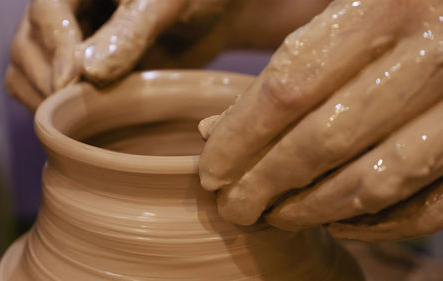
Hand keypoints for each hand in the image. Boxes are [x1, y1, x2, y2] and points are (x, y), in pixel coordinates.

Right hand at [5, 0, 331, 110]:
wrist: (211, 16)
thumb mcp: (164, 5)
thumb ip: (129, 33)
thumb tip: (87, 72)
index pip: (46, 11)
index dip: (55, 48)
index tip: (70, 84)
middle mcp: (64, 12)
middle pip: (26, 46)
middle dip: (48, 81)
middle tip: (78, 111)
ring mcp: (66, 43)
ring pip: (26, 72)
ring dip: (45, 101)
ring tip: (79, 119)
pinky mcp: (77, 71)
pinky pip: (45, 91)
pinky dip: (55, 111)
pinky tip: (80, 123)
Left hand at [199, 0, 442, 240]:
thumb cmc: (400, 9)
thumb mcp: (348, 11)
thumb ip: (288, 66)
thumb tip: (216, 130)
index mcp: (383, 9)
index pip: (286, 92)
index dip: (239, 140)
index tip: (211, 172)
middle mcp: (429, 57)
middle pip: (321, 142)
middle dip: (264, 185)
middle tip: (234, 207)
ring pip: (373, 182)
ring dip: (312, 210)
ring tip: (275, 217)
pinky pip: (427, 207)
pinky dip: (376, 225)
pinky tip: (336, 221)